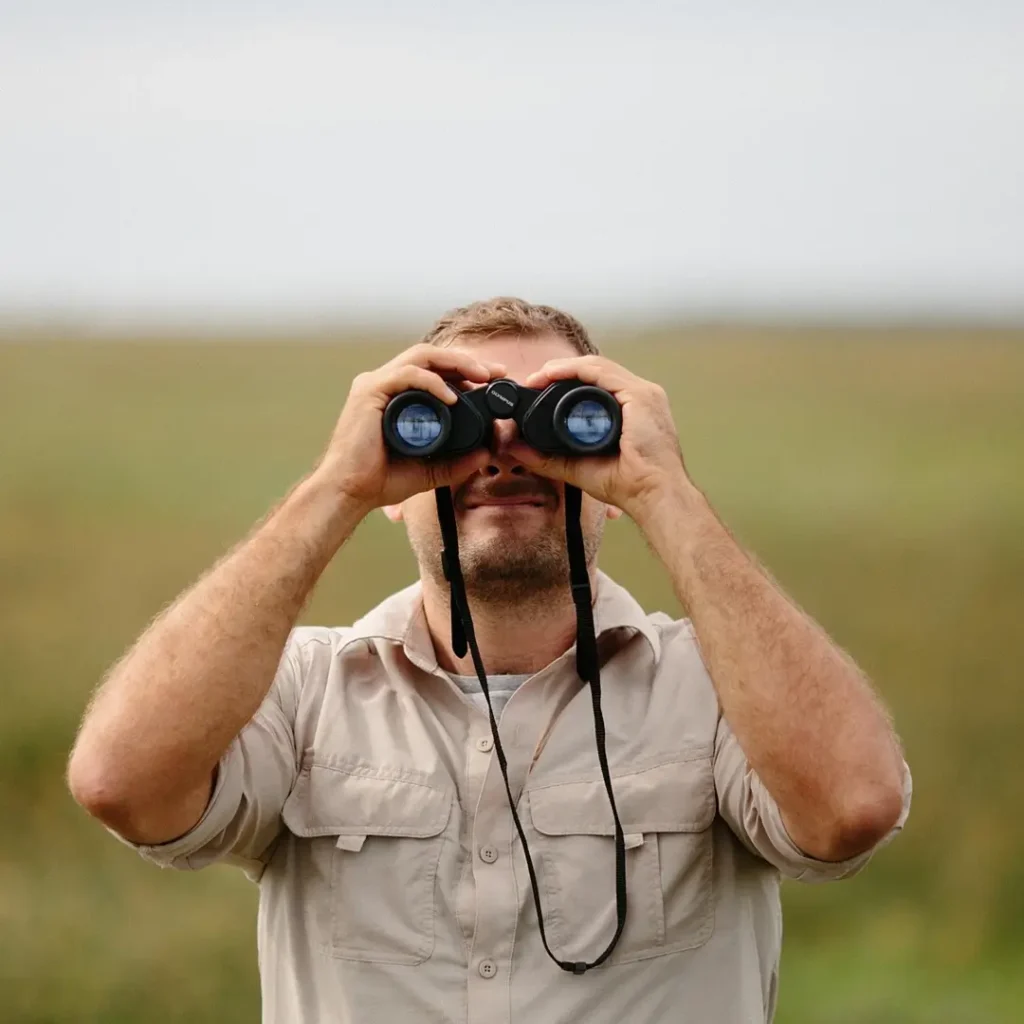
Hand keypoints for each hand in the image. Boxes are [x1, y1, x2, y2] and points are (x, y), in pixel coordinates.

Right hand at [314, 344, 505, 511]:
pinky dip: (433, 382)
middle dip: (467, 361)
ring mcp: (376, 384)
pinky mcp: (369, 392)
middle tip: (496, 373)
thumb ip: (457, 462)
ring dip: (455, 362)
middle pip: (432, 356)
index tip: (494, 381)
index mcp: (398, 396)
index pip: (436, 370)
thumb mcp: (430, 469)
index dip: (466, 370)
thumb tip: (486, 453)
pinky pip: (407, 374)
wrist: (350, 492)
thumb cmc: (380, 479)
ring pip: (421, 356)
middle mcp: (386, 384)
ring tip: (481, 376)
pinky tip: (453, 396)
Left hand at [507, 355, 689, 520]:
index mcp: (631, 410)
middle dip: (561, 372)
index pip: (595, 384)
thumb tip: (516, 448)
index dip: (565, 382)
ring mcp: (642, 393)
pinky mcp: (640, 395)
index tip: (537, 390)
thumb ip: (548, 457)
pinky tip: (553, 374)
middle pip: (595, 372)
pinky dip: (574, 369)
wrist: (652, 495)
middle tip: (533, 381)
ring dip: (563, 367)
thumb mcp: (579, 466)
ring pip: (596, 367)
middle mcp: (640, 396)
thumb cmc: (629, 484)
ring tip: (538, 376)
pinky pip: (601, 372)